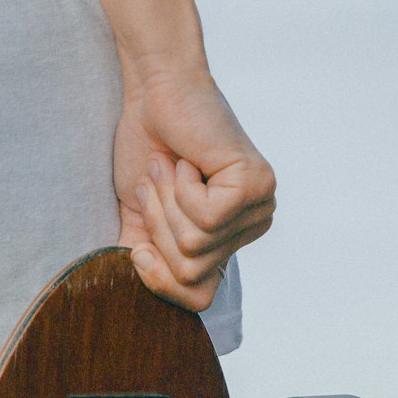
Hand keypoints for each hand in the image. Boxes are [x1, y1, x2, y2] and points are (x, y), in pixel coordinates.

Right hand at [112, 68, 275, 310]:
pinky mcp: (255, 187)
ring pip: (195, 245)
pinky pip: (205, 217)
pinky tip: (191, 161)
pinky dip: (182, 186)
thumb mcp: (141, 222)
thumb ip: (146, 265)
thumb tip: (139, 305)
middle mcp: (252, 227)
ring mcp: (259, 208)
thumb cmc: (149, 149)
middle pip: (190, 272)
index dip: (160, 280)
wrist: (156, 93)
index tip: (141, 243)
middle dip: (158, 228)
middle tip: (158, 184)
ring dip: (166, 203)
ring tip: (171, 168)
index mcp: (228, 242)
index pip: (198, 298)